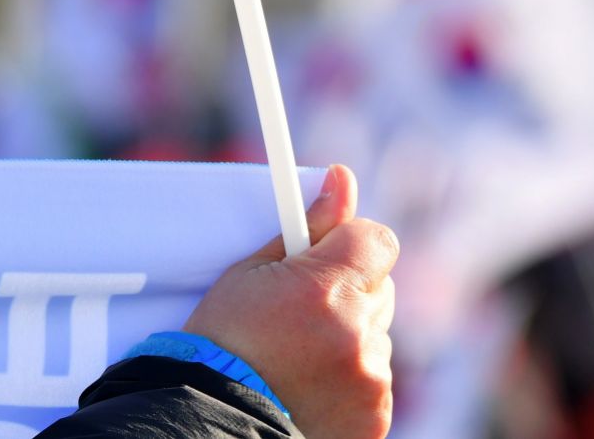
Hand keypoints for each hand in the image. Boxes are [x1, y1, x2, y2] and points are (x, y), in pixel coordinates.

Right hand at [184, 165, 398, 438]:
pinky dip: (351, 380)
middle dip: (349, 293)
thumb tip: (342, 179)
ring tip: (299, 359)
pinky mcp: (374, 416)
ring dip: (350, 339)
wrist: (214, 420)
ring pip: (376, 337)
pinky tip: (310, 386)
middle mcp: (358, 333)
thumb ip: (306, 228)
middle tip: (303, 312)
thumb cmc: (221, 344)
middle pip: (379, 290)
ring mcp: (371, 379)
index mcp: (327, 288)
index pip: (377, 240)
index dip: (354, 244)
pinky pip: (375, 381)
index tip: (330, 255)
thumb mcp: (250, 275)